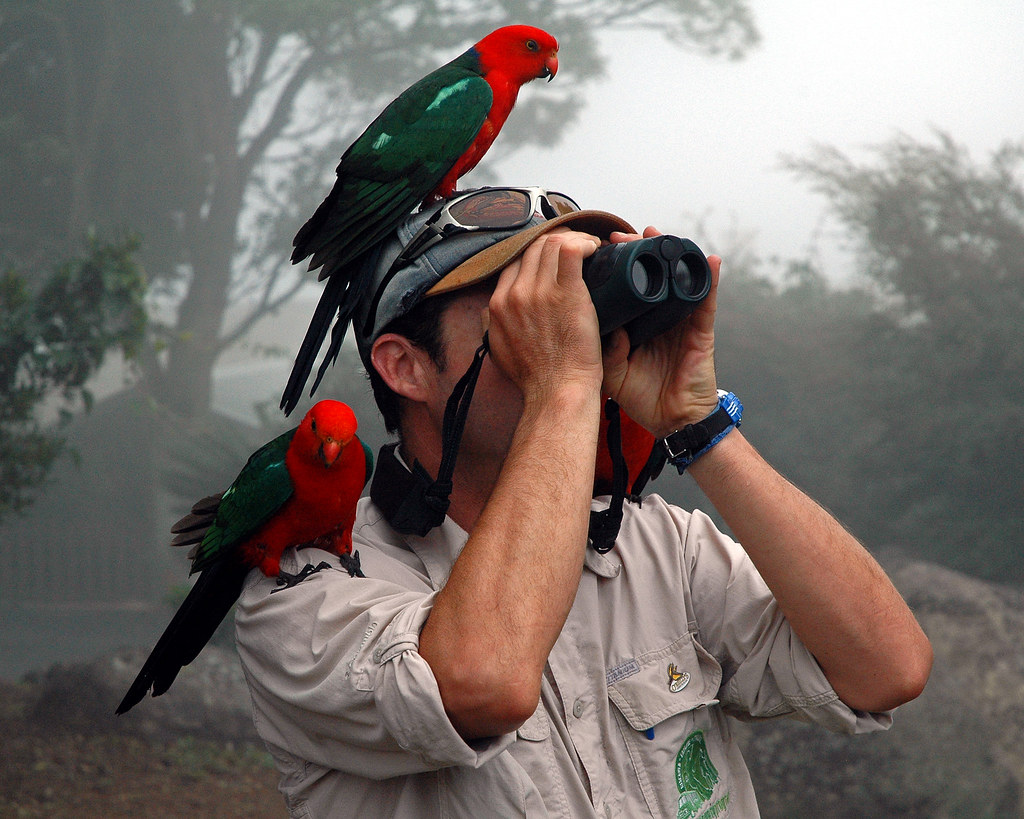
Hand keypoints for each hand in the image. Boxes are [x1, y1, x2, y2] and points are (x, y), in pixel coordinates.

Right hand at [485, 229, 603, 401]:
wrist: (556, 392)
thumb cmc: (537, 379)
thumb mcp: (499, 350)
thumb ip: (493, 326)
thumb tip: (489, 313)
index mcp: (499, 304)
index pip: (516, 262)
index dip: (537, 253)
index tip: (553, 256)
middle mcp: (516, 294)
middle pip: (534, 248)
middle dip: (556, 241)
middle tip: (576, 246)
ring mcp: (540, 292)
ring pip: (552, 243)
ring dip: (574, 239)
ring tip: (590, 247)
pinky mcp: (566, 293)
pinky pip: (572, 250)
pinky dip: (585, 243)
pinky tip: (596, 249)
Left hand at [600, 227, 721, 436]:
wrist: (672, 421)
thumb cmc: (643, 397)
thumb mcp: (612, 372)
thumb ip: (606, 348)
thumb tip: (605, 322)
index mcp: (636, 324)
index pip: (627, 287)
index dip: (617, 267)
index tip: (600, 249)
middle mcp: (658, 317)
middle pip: (651, 275)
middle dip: (638, 251)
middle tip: (621, 236)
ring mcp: (681, 321)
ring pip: (678, 279)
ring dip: (670, 253)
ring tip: (655, 233)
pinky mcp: (701, 330)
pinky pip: (707, 301)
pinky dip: (710, 279)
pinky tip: (710, 259)